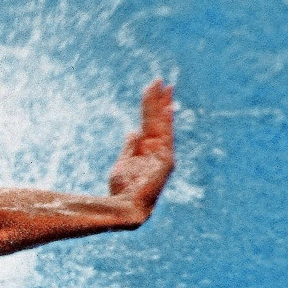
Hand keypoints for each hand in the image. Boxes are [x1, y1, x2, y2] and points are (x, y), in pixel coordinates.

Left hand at [108, 79, 174, 214]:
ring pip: (161, 125)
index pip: (151, 123)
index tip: (153, 88)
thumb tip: (133, 131)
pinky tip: (165, 109)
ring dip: (160, 106)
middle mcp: (157, 149)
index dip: (151, 106)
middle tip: (160, 80)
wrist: (125, 207)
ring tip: (162, 87)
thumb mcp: (123, 163)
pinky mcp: (164, 161)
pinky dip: (165, 124)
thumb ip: (130, 147)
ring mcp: (162, 154)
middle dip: (159, 100)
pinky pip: (165, 138)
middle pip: (158, 120)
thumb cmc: (122, 189)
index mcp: (147, 148)